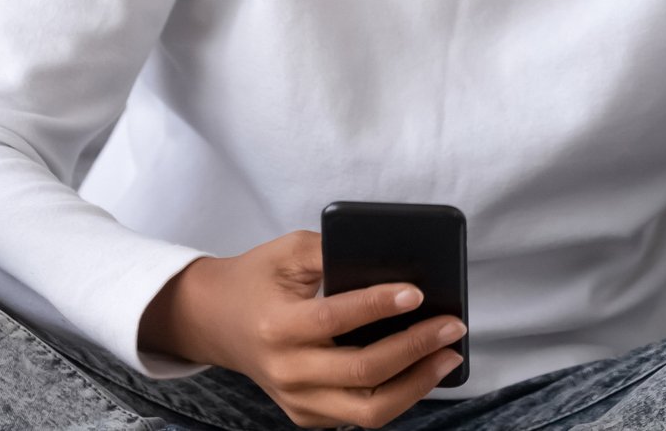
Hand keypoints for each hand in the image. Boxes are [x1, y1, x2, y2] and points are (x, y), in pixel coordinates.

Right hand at [139, 229, 466, 428]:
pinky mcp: (306, 415)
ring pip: (369, 410)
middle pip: (363, 372)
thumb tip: (391, 259)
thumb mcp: (288, 251)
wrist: (213, 321)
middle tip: (452, 326)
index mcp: (277, 326)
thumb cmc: (257, 279)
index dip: (379, 305)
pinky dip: (398, 395)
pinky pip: (362, 415)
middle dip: (416, 348)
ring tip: (448, 357)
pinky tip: (422, 371)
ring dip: (417, 384)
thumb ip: (333, 251)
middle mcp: (286, 371)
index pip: (336, 319)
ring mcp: (296, 400)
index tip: (417, 292)